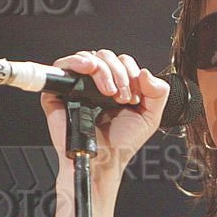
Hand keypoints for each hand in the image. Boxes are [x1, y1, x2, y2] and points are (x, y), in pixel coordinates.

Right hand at [41, 49, 170, 179]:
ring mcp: (77, 87)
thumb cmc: (121, 143)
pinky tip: (89, 69)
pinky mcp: (58, 93)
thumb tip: (145, 72)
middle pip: (106, 56)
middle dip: (119, 73)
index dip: (130, 73)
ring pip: (88, 57)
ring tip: (109, 92)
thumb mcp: (150, 116)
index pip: (122, 61)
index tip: (134, 96)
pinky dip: (77, 62)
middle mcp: (96, 85)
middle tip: (122, 97)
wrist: (104, 161)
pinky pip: (62, 67)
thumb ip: (158, 93)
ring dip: (104, 69)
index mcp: (116, 87)